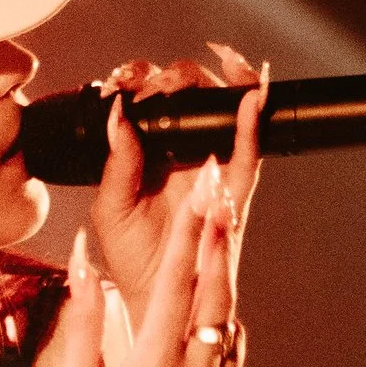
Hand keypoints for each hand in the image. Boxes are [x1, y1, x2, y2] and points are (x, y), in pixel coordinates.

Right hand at [54, 151, 251, 366]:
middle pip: (218, 292)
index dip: (194, 230)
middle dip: (221, 239)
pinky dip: (216, 361)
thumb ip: (84, 319)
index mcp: (152, 364)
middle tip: (224, 194)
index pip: (179, 280)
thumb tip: (83, 262)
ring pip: (231, 332)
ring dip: (218, 302)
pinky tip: (194, 366)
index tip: (205, 190)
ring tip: (205, 277)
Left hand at [89, 43, 268, 319]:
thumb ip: (116, 162)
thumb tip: (117, 115)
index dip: (142, 80)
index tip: (121, 83)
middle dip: (177, 77)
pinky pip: (249, 153)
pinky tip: (252, 97)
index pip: (153, 100)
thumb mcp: (111, 208)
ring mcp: (212, 170)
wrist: (157, 302)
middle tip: (154, 86)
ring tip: (211, 64)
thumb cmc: (132, 258)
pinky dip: (254, 122)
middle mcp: (184, 154)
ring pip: (223, 113)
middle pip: (192, 96)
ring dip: (220, 83)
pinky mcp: (235, 193)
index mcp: (151, 151)